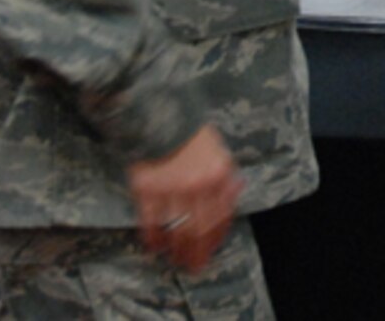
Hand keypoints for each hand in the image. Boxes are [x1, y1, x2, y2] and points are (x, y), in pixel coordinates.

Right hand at [127, 124, 242, 271]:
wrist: (160, 116)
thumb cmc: (190, 134)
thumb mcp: (218, 149)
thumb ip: (226, 171)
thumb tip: (238, 188)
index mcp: (218, 174)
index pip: (221, 216)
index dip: (216, 238)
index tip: (211, 251)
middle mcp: (197, 184)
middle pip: (200, 229)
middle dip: (197, 253)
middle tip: (193, 267)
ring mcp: (171, 188)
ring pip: (177, 229)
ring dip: (176, 249)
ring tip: (175, 260)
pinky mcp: (146, 189)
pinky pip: (151, 221)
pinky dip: (153, 237)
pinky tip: (154, 246)